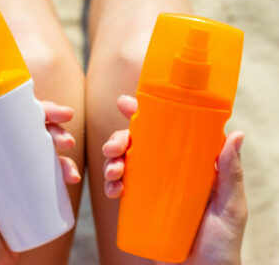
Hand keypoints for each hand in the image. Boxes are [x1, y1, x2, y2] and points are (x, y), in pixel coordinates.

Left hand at [0, 102, 80, 264]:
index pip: (9, 123)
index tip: (52, 112)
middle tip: (66, 136)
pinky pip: (52, 177)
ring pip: (46, 153)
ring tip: (70, 160)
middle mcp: (3, 162)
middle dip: (54, 128)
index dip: (33, 112)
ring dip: (64, 151)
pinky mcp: (32, 194)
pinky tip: (71, 178)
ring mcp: (19, 178)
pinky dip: (65, 173)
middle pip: (32, 134)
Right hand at [102, 95, 246, 264]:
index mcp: (188, 163)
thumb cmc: (222, 242)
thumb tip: (236, 134)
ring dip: (111, 161)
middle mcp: (166, 170)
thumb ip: (230, 173)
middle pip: (137, 144)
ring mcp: (150, 188)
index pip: (165, 131)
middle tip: (114, 147)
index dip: (144, 115)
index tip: (126, 104)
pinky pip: (118, 188)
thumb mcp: (230, 205)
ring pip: (123, 163)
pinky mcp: (138, 206)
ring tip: (113, 172)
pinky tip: (113, 190)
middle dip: (119, 139)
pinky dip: (110, 185)